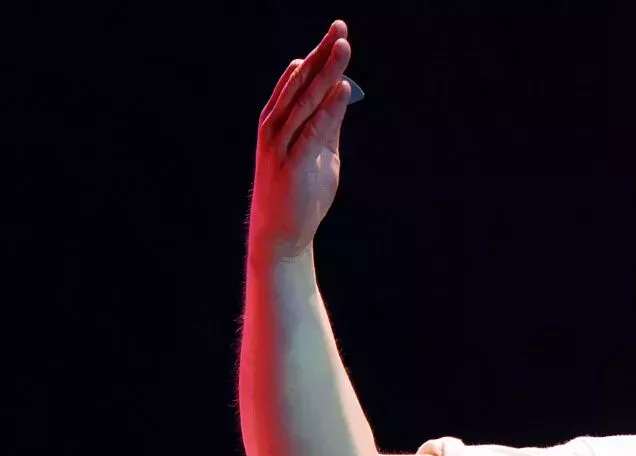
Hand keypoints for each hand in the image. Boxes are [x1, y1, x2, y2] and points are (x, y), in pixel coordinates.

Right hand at [249, 20, 353, 265]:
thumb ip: (327, 123)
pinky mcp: (293, 163)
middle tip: (340, 27)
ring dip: (325, 73)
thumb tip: (342, 93)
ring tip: (343, 49)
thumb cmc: (300, 192)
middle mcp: (276, 125)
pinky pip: (312, 130)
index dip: (320, 55)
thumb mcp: (318, 151)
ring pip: (305, 100)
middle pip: (302, 82)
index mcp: (281, 119)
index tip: (338, 32)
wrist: (281, 232)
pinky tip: (341, 90)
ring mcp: (281, 143)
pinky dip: (328, 109)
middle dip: (322, 54)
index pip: (302, 80)